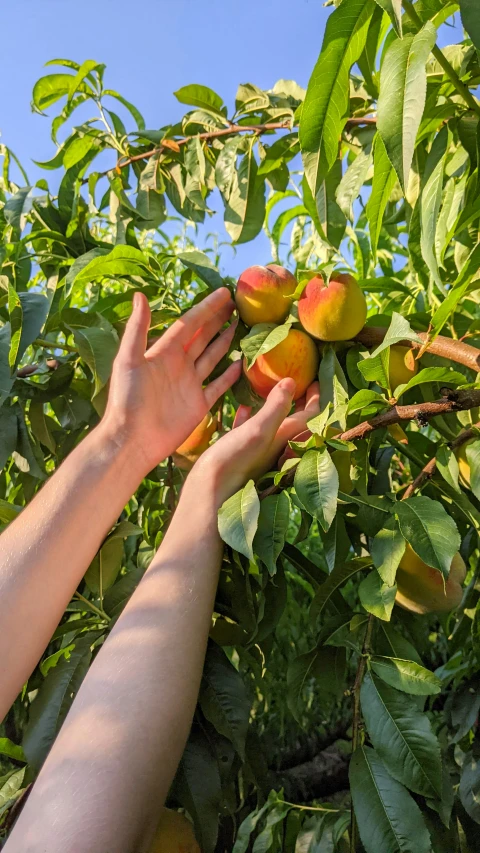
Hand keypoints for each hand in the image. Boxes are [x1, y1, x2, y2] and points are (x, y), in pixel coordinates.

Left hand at [101, 288, 240, 474]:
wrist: (132, 439)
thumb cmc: (127, 399)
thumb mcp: (128, 360)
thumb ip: (137, 329)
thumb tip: (139, 295)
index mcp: (164, 351)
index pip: (189, 323)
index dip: (207, 307)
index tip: (225, 292)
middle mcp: (179, 364)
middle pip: (203, 336)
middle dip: (218, 320)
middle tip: (237, 304)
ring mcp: (189, 384)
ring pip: (212, 357)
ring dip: (225, 341)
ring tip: (241, 326)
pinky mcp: (198, 404)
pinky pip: (218, 386)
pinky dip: (229, 375)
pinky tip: (241, 364)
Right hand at [192, 379, 319, 505]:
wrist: (208, 490)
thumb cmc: (235, 459)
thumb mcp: (258, 429)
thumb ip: (276, 406)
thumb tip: (291, 381)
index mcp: (285, 437)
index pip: (310, 415)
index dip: (314, 397)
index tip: (314, 380)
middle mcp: (276, 444)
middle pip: (294, 419)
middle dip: (297, 400)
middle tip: (297, 382)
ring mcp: (258, 450)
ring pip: (272, 424)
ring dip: (274, 407)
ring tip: (272, 389)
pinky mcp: (240, 452)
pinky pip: (249, 430)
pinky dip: (250, 416)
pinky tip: (244, 407)